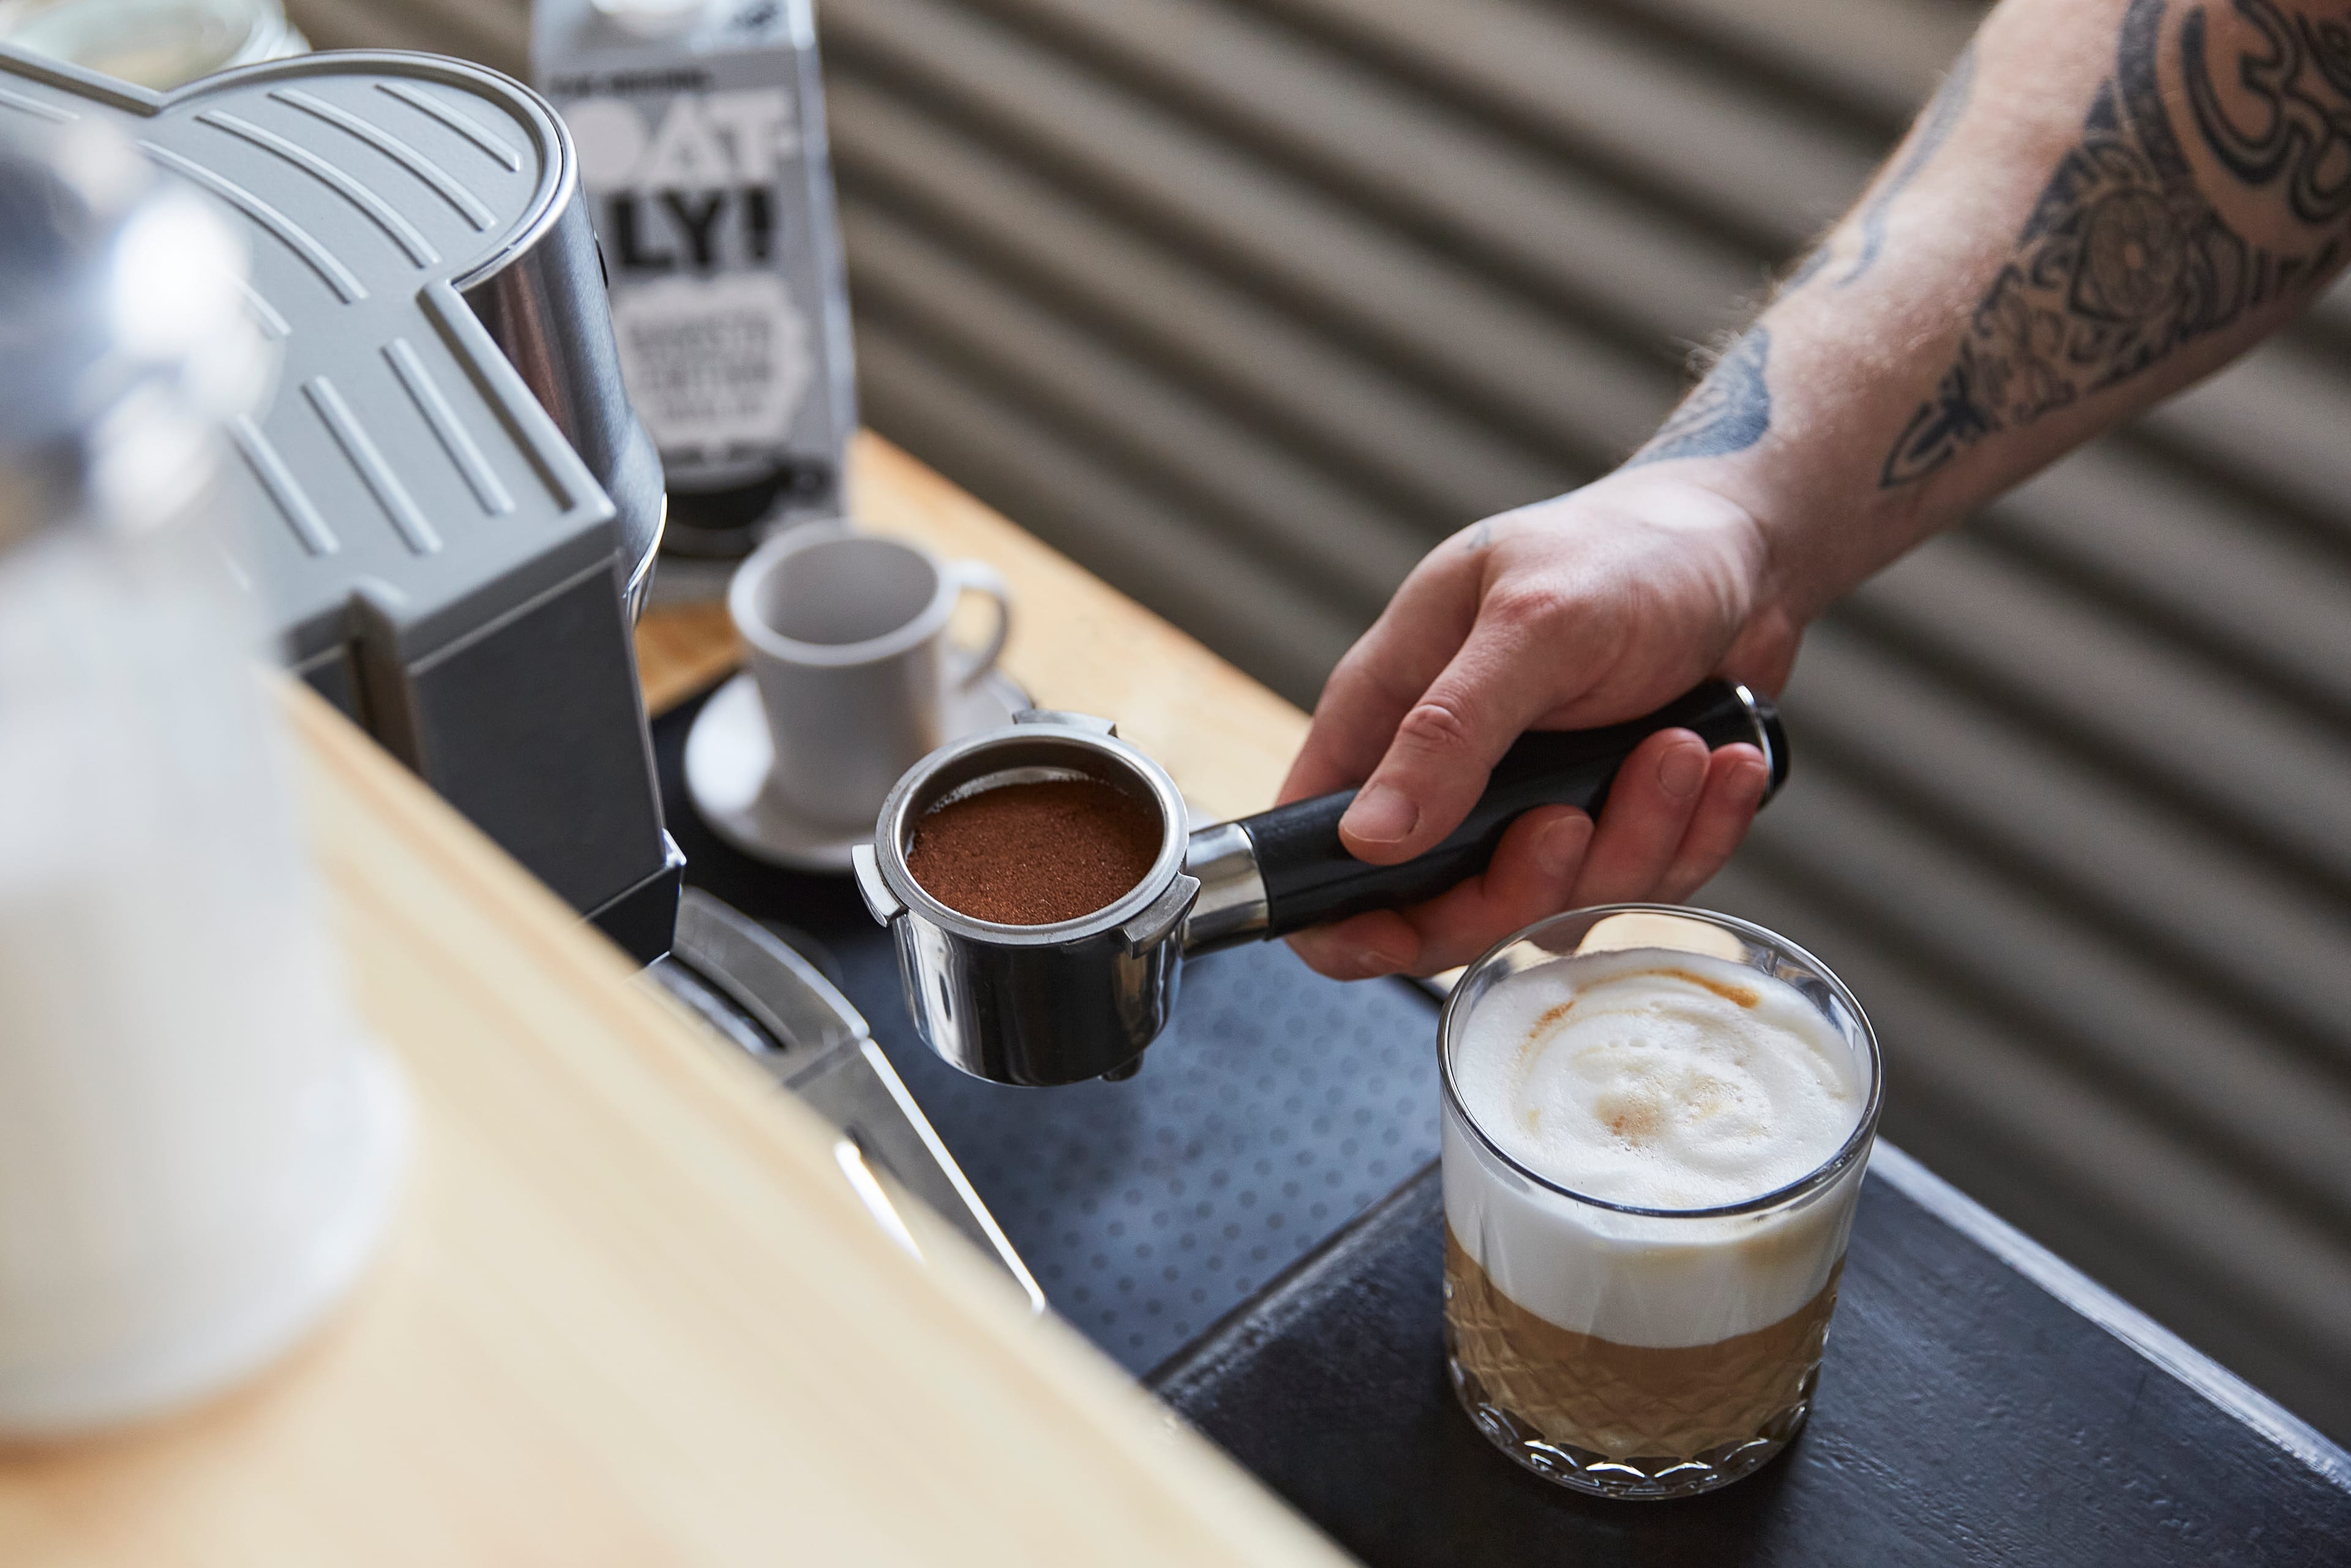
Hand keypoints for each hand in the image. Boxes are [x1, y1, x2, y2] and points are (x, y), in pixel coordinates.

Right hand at [1278, 470, 1801, 978]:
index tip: (1391, 936)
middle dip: (1519, 888)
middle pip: (1441, 913)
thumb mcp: (1532, 626)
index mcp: (1391, 713)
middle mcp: (1451, 777)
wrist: (1747, 547)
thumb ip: (1448, 731)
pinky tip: (1720, 767)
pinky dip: (1693, 838)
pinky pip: (1643, 890)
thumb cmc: (1626, 553)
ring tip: (1678, 750)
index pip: (1318, 842)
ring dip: (1632, 843)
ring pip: (1554, 910)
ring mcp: (1533, 813)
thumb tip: (1369, 838)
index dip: (1340, 915)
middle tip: (1574, 820)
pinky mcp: (1617, 831)